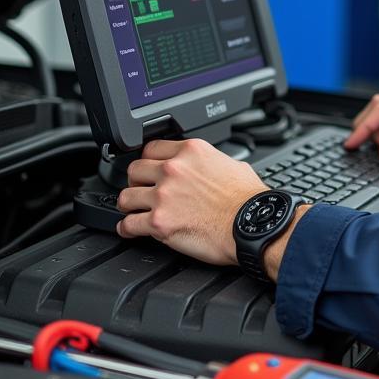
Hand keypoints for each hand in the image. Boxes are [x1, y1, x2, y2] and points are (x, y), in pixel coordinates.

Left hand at [116, 138, 264, 264]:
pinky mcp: (159, 223)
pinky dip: (127, 229)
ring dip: (129, 205)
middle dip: (137, 181)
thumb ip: (212, 162)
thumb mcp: (234, 165)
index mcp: (192, 152)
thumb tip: (209, 169)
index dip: (149, 161)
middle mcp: (173, 170)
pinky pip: (128, 224)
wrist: (252, 224)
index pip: (152, 148)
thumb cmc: (248, 200)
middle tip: (142, 190)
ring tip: (134, 211)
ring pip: (126, 197)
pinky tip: (130, 230)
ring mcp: (163, 196)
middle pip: (134, 169)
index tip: (149, 169)